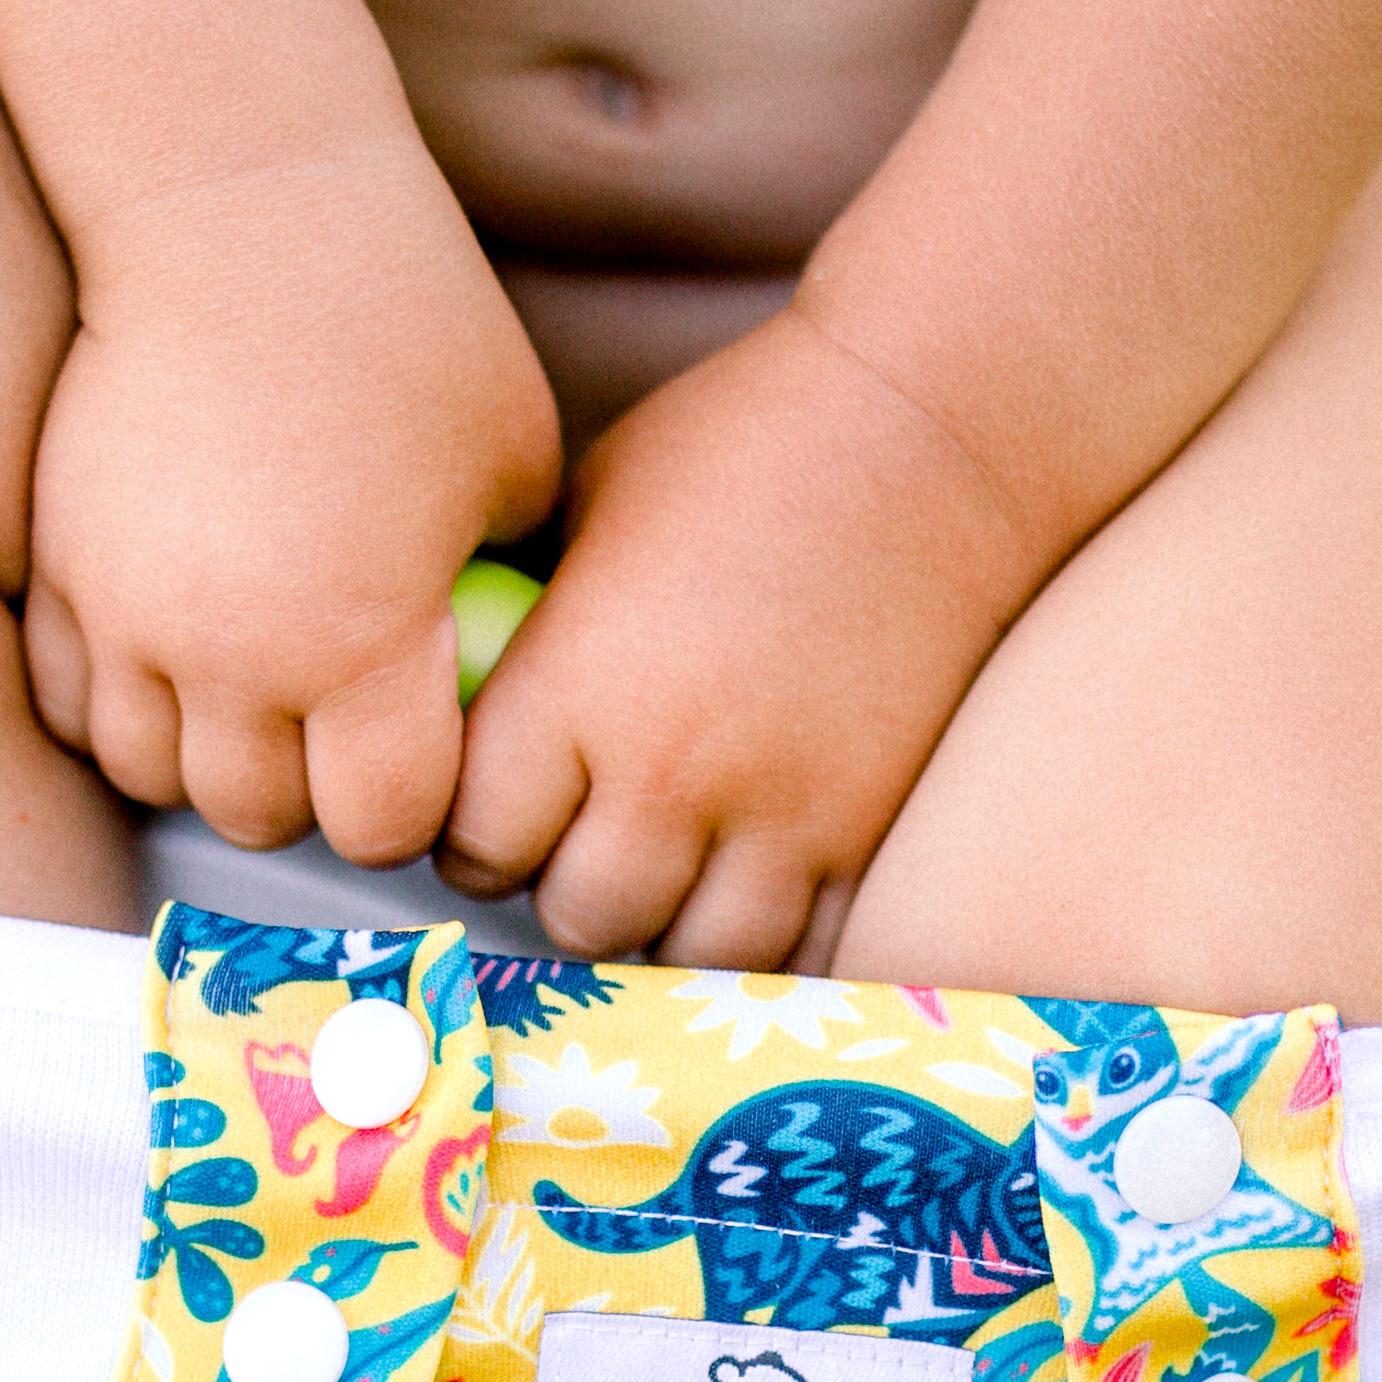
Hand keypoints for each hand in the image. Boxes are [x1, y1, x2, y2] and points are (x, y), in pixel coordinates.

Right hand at [21, 143, 553, 864]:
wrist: (245, 216)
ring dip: (205, 762)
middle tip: (339, 739)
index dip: (413, 807)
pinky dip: (117, 710)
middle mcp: (233, 652)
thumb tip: (494, 660)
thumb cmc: (403, 324)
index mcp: (360, 642)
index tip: (425, 761)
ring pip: (147, 773)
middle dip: (309, 796)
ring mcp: (130, 613)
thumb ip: (497, 589)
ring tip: (251, 709)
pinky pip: (66, 701)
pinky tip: (168, 671)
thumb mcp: (511, 467)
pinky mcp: (63, 565)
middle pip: (256, 815)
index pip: (380, 823)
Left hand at [438, 312, 1040, 965]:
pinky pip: (793, 952)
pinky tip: (746, 876)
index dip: (472, 834)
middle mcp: (669, 767)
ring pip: (682, 951)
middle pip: (575, 915)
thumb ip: (524, 625)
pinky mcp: (866, 828)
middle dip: (561, 884)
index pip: (476, 841)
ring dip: (662, 920)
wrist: (925, 429)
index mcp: (575, 682)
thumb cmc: (739, 441)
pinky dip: (760, 933)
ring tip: (663, 862)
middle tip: (577, 839)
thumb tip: (456, 689)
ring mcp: (777, 810)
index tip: (493, 811)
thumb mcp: (587, 508)